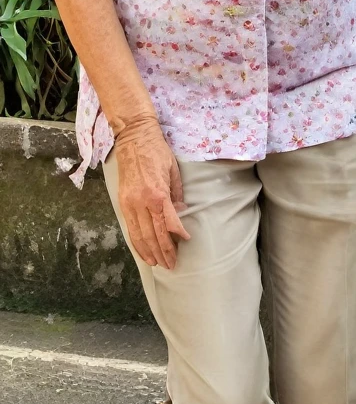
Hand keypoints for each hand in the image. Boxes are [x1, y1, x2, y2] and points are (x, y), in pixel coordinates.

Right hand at [114, 116, 189, 269]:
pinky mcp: (123, 203)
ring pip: (140, 235)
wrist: (133, 139)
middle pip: (154, 234)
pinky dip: (137, 243)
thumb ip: (176, 194)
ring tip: (158, 264)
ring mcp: (130, 204)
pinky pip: (130, 228)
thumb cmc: (157, 151)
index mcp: (157, 194)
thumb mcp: (173, 170)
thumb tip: (180, 213)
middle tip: (172, 264)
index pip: (169, 223)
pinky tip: (143, 252)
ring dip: (149, 252)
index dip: (177, 235)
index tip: (185, 242)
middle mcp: (142, 202)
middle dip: (163, 252)